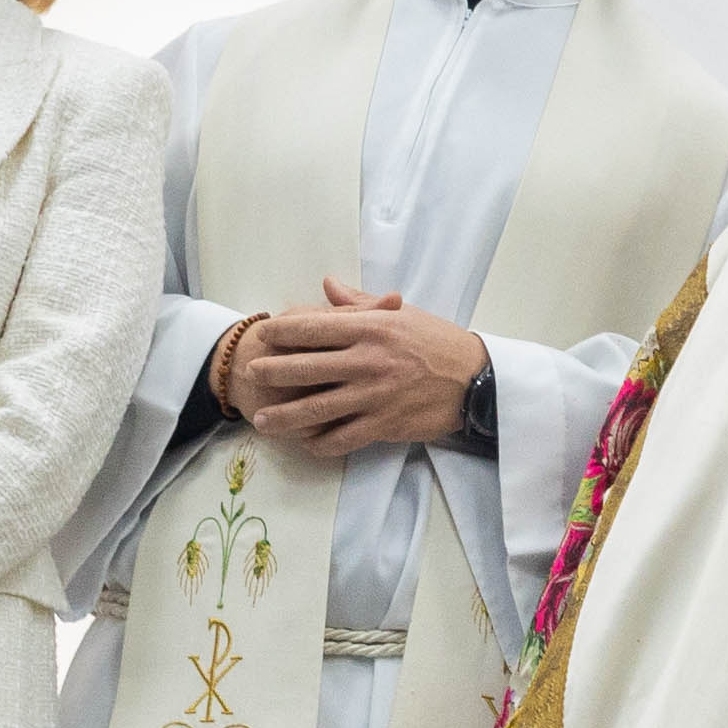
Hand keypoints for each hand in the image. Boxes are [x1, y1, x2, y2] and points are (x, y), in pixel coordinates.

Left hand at [230, 277, 490, 449]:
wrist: (476, 380)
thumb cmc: (437, 341)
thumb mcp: (401, 314)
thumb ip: (359, 303)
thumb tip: (327, 284)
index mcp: (370, 328)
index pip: (311, 327)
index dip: (280, 331)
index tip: (263, 335)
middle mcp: (367, 361)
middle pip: (303, 368)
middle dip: (271, 372)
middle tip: (251, 374)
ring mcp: (374, 396)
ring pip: (315, 410)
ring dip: (283, 417)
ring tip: (262, 421)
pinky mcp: (384, 425)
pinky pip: (341, 438)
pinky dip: (318, 443)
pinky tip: (305, 443)